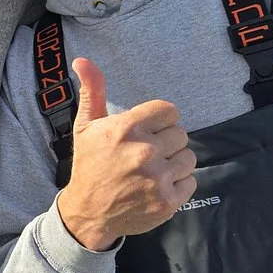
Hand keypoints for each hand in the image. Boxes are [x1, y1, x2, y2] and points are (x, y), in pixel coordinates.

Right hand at [56, 58, 196, 250]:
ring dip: (174, 163)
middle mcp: (144, 151)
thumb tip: (81, 59)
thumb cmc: (89, 165)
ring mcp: (158, 179)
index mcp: (126, 128)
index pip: (170, 111)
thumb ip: (92, 90)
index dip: (160, 121)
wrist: (88, 212)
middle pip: (180, 134)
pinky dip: (178, 185)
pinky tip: (157, 186)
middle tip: (147, 154)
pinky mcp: (167, 201)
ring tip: (154, 170)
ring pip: (189, 157)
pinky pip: (190, 181)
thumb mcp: (86, 126)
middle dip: (166, 142)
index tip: (147, 132)